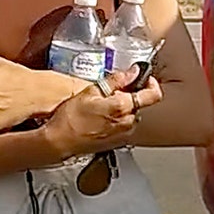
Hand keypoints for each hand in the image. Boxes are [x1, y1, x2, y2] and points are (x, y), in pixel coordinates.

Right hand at [43, 69, 163, 158]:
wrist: (59, 142)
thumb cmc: (70, 119)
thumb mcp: (91, 91)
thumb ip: (116, 80)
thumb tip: (133, 72)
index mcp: (123, 107)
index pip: (154, 95)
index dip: (151, 83)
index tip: (143, 78)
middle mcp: (127, 122)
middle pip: (140, 104)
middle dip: (130, 95)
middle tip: (111, 92)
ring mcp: (123, 134)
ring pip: (132, 115)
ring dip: (123, 108)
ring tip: (102, 106)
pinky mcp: (117, 142)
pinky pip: (124, 126)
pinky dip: (117, 119)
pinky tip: (100, 118)